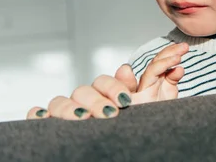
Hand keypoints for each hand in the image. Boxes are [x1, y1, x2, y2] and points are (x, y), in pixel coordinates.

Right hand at [26, 42, 188, 119]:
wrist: (133, 147)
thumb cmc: (143, 127)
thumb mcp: (156, 107)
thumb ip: (164, 86)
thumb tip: (178, 67)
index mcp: (112, 93)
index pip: (108, 81)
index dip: (116, 88)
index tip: (127, 102)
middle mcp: (89, 100)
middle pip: (85, 89)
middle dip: (96, 100)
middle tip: (111, 114)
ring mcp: (72, 113)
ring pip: (61, 100)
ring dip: (69, 108)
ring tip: (83, 120)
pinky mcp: (56, 127)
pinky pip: (40, 116)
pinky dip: (38, 114)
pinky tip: (41, 118)